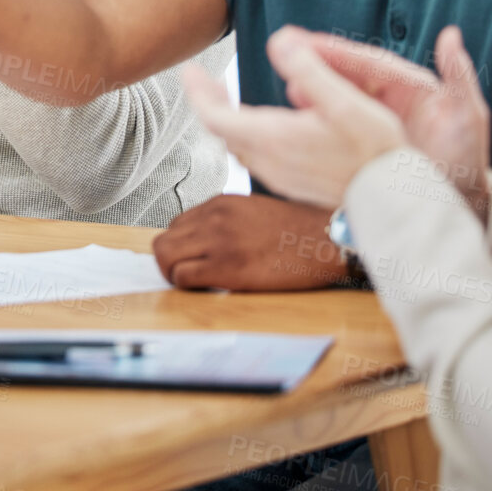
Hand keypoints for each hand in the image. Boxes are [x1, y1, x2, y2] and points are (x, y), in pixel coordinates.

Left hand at [152, 195, 347, 290]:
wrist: (328, 239)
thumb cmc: (300, 230)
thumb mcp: (257, 211)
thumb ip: (229, 219)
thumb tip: (209, 240)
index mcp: (222, 202)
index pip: (177, 224)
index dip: (184, 246)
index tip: (197, 259)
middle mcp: (214, 217)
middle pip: (163, 240)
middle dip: (171, 261)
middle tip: (190, 275)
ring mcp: (218, 240)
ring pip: (165, 257)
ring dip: (174, 274)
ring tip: (198, 283)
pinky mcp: (226, 266)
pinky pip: (182, 277)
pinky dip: (188, 286)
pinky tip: (210, 288)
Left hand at [182, 33, 405, 208]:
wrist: (393, 198)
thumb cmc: (374, 151)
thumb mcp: (344, 101)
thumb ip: (309, 70)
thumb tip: (279, 41)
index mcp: (273, 138)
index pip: (215, 115)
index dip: (197, 91)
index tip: (190, 71)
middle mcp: (269, 161)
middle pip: (222, 131)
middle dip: (210, 102)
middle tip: (205, 81)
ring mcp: (280, 176)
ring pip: (239, 145)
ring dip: (228, 120)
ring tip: (229, 99)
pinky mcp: (293, 184)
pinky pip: (257, 157)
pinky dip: (248, 136)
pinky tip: (264, 127)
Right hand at [286, 25, 491, 208]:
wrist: (456, 205)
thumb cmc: (467, 162)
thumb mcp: (468, 116)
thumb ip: (460, 75)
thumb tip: (451, 35)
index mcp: (414, 87)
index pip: (371, 63)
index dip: (339, 51)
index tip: (308, 42)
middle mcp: (393, 97)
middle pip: (349, 73)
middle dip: (317, 59)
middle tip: (284, 46)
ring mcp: (378, 117)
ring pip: (341, 94)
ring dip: (314, 82)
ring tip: (287, 75)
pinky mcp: (367, 139)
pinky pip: (339, 120)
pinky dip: (318, 112)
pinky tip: (297, 108)